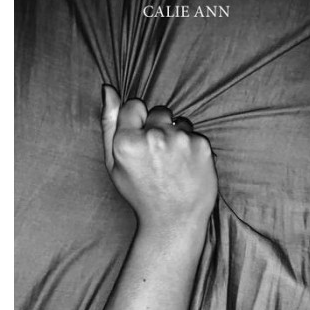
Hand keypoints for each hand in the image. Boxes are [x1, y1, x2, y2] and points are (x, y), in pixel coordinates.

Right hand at [101, 85, 217, 232]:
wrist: (174, 221)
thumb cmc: (140, 193)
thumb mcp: (114, 163)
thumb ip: (108, 124)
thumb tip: (107, 89)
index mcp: (126, 141)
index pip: (134, 105)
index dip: (138, 122)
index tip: (142, 141)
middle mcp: (154, 137)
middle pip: (159, 111)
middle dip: (158, 127)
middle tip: (158, 157)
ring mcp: (180, 140)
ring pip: (179, 122)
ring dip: (177, 136)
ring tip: (173, 163)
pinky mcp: (202, 146)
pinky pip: (195, 134)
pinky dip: (192, 147)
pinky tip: (187, 167)